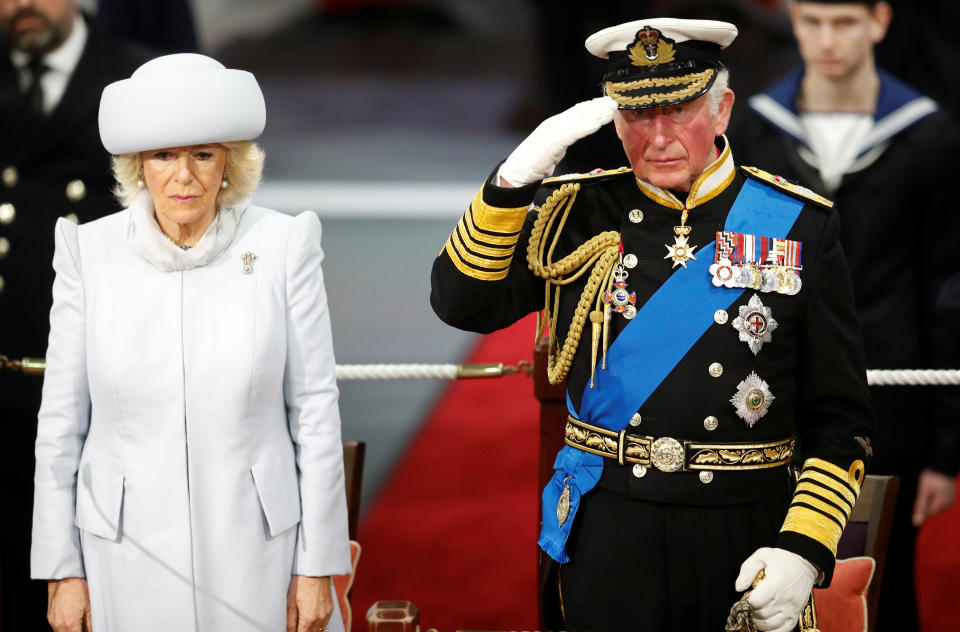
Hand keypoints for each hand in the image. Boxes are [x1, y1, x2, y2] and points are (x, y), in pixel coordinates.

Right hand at [47, 578, 91, 631]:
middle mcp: (59, 625)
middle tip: (83, 627)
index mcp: (70, 624)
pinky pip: (57, 628)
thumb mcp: (89, 606)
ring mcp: (53, 622)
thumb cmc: (76, 588)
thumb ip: (90, 623)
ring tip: (78, 623)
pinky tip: (71, 619)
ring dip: (70, 631)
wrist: (64, 578)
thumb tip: (92, 630)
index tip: (88, 630)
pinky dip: (64, 627)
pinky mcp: (50, 617)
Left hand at [286, 575, 334, 631]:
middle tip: (297, 626)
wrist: (315, 570)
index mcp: (309, 619)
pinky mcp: (330, 609)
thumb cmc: (302, 584)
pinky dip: (317, 623)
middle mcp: (320, 618)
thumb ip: (290, 623)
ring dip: (310, 629)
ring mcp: (327, 614)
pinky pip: (324, 622)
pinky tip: (310, 617)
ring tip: (302, 622)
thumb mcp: (291, 604)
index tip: (293, 631)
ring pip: (319, 630)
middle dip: (303, 631)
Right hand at [499, 96, 618, 186]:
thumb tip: (568, 141)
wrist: (518, 172)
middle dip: (597, 107)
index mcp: (552, 126)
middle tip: (613, 102)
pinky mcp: (554, 142)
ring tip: (611, 111)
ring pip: (579, 120)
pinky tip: (598, 124)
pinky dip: (588, 127)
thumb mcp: (550, 150)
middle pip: (579, 113)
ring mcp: (553, 132)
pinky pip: (575, 132)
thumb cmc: (532, 164)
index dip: (590, 107)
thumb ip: (560, 143)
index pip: (574, 113)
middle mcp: (554, 124)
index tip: (603, 103)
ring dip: (597, 115)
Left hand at [735, 547, 816, 631]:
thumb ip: (747, 570)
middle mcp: (784, 600)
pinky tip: (766, 625)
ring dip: (759, 622)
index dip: (746, 601)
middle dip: (751, 611)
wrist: (804, 563)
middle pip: (761, 615)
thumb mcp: (761, 555)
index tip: (747, 596)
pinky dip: (773, 631)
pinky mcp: (796, 614)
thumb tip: (738, 588)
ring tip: (756, 613)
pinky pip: (784, 630)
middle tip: (750, 604)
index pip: (755, 602)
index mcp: (775, 585)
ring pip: (770, 625)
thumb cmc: (781, 559)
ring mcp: (792, 609)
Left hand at [913, 468, 956, 525]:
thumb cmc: (932, 476)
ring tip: (927, 489)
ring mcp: (950, 499)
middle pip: (932, 510)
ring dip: (929, 500)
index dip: (920, 508)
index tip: (917, 498)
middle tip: (922, 491)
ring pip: (936, 505)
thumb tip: (916, 522)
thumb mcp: (923, 491)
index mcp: (942, 504)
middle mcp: (948, 504)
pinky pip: (939, 500)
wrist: (942, 465)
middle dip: (925, 503)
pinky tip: (932, 489)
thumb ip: (920, 507)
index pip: (928, 514)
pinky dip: (934, 497)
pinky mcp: (950, 496)